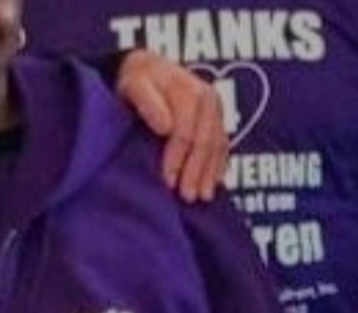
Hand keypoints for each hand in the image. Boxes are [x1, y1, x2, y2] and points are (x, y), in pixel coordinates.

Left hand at [116, 49, 228, 201]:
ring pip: (217, 147)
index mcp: (189, 90)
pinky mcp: (219, 119)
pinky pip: (223, 147)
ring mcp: (216, 110)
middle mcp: (208, 98)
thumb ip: (147, 103)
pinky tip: (213, 184)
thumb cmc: (137, 80)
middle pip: (205, 142)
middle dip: (196, 172)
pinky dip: (218, 167)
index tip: (168, 182)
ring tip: (202, 197)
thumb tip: (165, 127)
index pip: (185, 132)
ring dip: (210, 174)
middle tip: (187, 197)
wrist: (147, 69)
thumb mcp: (134, 85)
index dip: (177, 159)